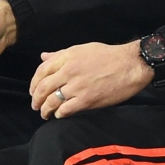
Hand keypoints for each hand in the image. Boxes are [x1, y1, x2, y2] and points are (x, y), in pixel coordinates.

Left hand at [29, 41, 153, 119]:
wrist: (130, 64)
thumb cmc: (108, 55)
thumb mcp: (82, 49)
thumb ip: (60, 54)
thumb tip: (43, 56)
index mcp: (67, 57)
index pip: (42, 70)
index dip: (34, 82)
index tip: (33, 91)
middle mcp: (69, 71)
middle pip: (43, 87)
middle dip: (36, 99)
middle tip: (35, 106)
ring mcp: (77, 86)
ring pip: (52, 100)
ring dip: (45, 109)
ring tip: (45, 114)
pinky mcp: (87, 100)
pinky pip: (65, 109)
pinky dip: (59, 114)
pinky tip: (59, 115)